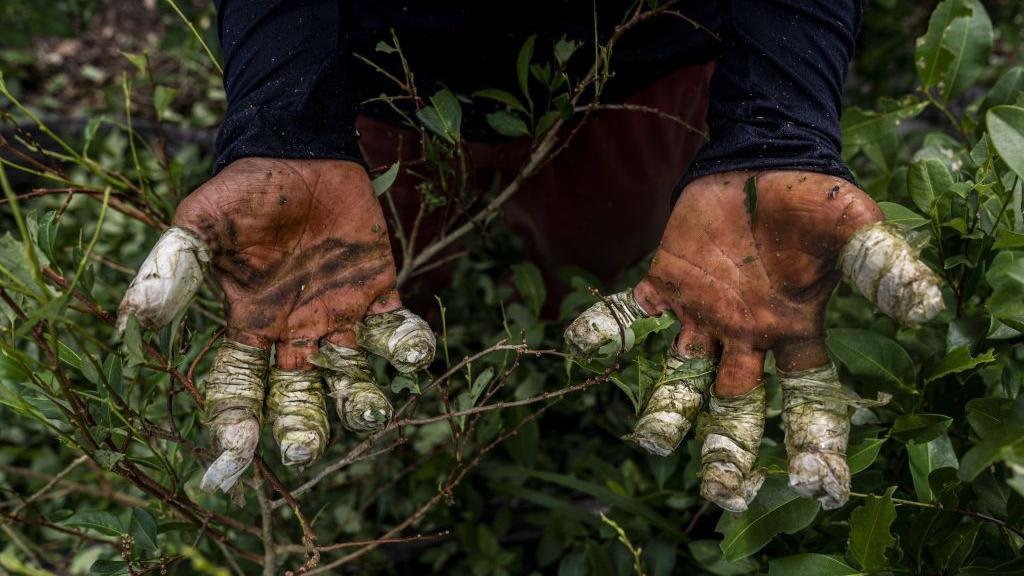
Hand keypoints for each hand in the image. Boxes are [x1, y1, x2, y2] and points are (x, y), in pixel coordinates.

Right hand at [118, 158, 434, 492]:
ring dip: (361, 397)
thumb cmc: (245, 191)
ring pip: (351, 374)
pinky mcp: (376, 292)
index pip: (239, 385)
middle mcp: (295, 331)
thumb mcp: (201, 226)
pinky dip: (406, 345)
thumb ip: (172, 272)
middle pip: (298, 396)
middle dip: (301, 425)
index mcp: (250, 325)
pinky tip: (414, 353)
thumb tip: (129, 324)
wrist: (300, 153)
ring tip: (368, 412)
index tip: (238, 447)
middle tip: (304, 450)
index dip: (236, 418)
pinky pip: (395, 330)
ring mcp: (338, 315)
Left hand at [566, 170, 941, 510]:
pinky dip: (607, 328)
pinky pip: (632, 315)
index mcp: (794, 333)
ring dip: (665, 410)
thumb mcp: (855, 230)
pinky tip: (581, 343)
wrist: (763, 160)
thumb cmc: (812, 200)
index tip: (818, 487)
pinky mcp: (665, 284)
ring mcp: (701, 314)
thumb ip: (884, 268)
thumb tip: (929, 310)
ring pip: (680, 376)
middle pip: (737, 407)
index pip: (808, 400)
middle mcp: (745, 336)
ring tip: (650, 443)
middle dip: (729, 449)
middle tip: (721, 493)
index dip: (814, 442)